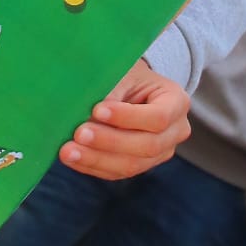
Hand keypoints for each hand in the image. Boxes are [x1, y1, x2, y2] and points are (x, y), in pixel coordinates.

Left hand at [59, 58, 190, 180]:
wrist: (130, 86)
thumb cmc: (127, 75)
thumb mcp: (123, 73)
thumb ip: (112, 90)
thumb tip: (88, 113)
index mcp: (176, 102)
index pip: (158, 117)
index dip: (127, 117)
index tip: (97, 109)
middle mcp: (175, 132)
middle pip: (147, 146)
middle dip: (110, 141)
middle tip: (79, 133)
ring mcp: (160, 153)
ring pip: (131, 165)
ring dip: (96, 159)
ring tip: (68, 151)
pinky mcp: (139, 165)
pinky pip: (116, 172)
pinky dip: (92, 165)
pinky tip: (72, 158)